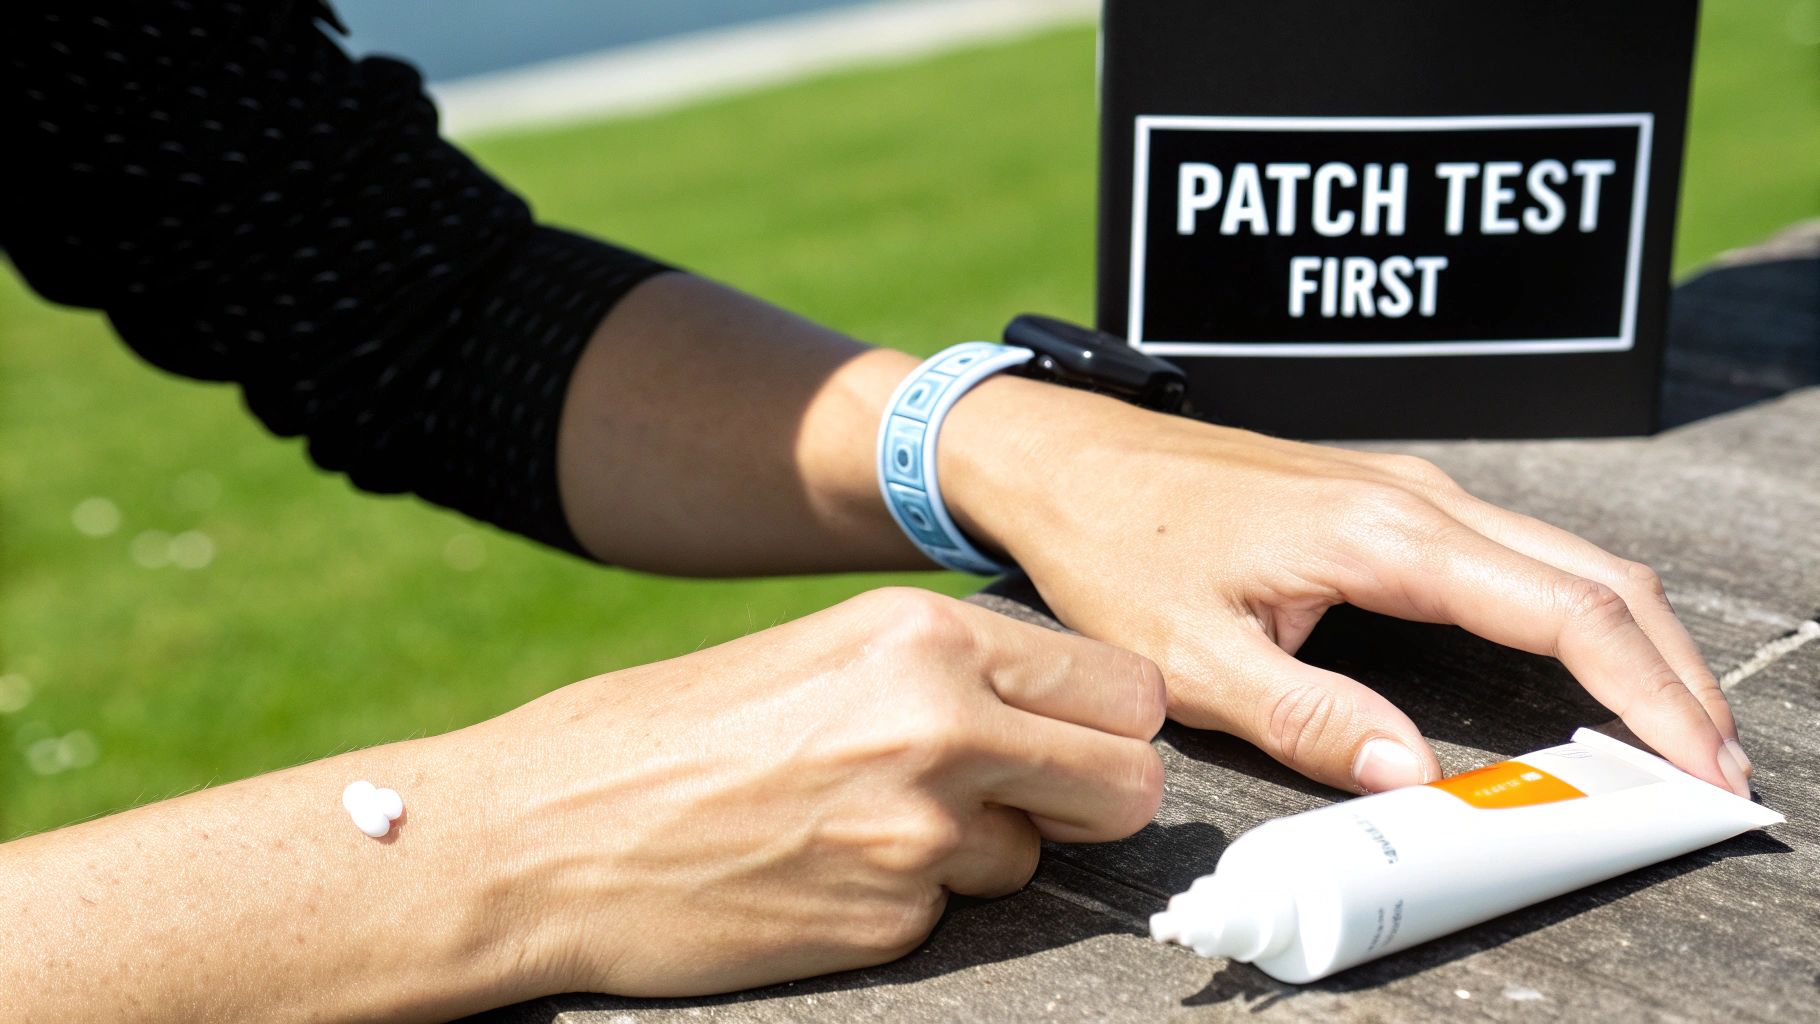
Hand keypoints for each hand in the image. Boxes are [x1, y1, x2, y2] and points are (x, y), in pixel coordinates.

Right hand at [479, 587, 1163, 996]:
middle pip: (1130, 782)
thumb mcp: (820, 651)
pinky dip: (912, 903)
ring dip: (984, 852)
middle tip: (1033, 799)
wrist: (545, 835)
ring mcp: (918, 836)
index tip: (1087, 738)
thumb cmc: (668, 730)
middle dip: (1094, 797)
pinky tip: (828, 873)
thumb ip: (946, 671)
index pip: (1125, 687)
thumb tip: (1055, 707)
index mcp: (926, 636)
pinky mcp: (889, 924)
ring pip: (1038, 857)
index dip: (1113, 722)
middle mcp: (942, 726)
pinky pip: (954, 915)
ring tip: (871, 827)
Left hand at [942, 382, 1749, 796]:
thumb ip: (1305, 717)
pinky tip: (1583, 669)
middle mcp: (1415, 499)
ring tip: (1670, 730)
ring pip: (1565, 558)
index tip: (1695, 767)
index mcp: (1381, 536)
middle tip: (1713, 769)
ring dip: (1631, 641)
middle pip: (1596, 577)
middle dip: (1671, 673)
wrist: (1066, 457)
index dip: (1647, 694)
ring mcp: (1407, 491)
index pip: (1564, 613)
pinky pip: (1516, 552)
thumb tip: (1413, 775)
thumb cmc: (1117, 545)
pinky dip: (1574, 613)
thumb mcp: (1190, 656)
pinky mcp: (1387, 502)